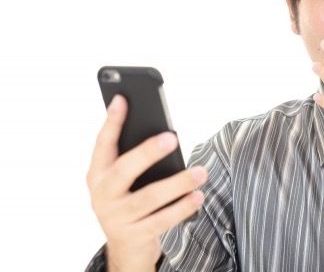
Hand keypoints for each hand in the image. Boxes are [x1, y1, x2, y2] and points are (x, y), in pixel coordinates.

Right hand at [86, 95, 206, 271]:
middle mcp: (102, 195)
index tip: (123, 99)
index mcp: (98, 174)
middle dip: (147, 152)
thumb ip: (134, 157)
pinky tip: (198, 196)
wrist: (125, 249)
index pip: (103, 143)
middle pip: (124, 170)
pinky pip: (162, 220)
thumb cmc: (129, 201)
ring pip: (149, 197)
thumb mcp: (123, 180)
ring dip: (178, 183)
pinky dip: (182, 207)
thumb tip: (164, 130)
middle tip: (172, 137)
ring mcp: (116, 217)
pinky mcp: (134, 236)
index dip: (112, 121)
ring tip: (200, 172)